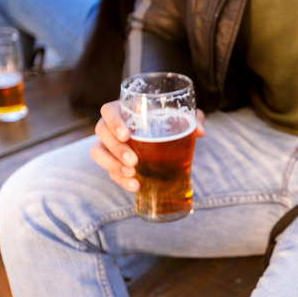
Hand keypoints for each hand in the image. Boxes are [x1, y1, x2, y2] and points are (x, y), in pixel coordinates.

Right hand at [89, 100, 204, 191]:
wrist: (167, 141)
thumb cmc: (170, 122)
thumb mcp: (182, 118)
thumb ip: (193, 119)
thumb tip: (199, 131)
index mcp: (125, 110)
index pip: (108, 111)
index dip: (113, 122)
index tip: (127, 135)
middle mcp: (112, 126)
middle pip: (101, 133)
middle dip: (115, 149)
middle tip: (134, 161)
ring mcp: (110, 145)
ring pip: (98, 153)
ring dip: (112, 165)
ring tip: (132, 174)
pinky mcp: (114, 163)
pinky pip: (109, 171)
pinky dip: (120, 180)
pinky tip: (135, 186)